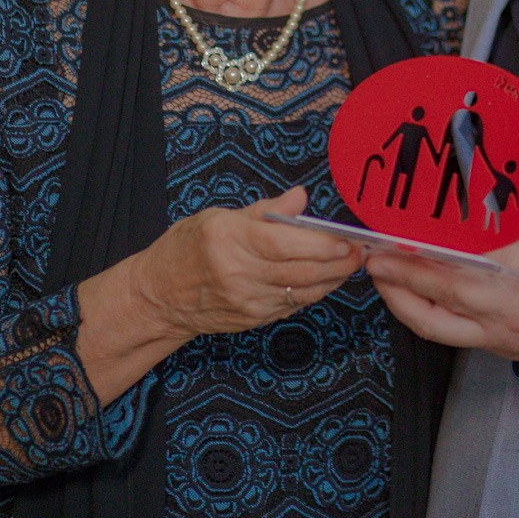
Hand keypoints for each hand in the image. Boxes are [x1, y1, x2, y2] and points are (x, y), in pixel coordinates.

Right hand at [129, 186, 364, 341]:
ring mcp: (247, 301)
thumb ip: (265, 210)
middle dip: (338, 263)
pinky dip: (314, 291)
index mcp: (230, 240)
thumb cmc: (187, 247)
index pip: (283, 244)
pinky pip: (293, 304)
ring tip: (351, 263)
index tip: (345, 239)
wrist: (158, 296)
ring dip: (332, 279)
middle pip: (300, 271)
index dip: (320, 243)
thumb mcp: (218, 216)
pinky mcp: (253, 320)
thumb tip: (301, 198)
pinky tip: (327, 278)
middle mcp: (239, 274)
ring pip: (302, 291)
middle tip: (360, 251)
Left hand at [367, 235, 518, 361]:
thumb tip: (474, 244)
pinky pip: (456, 332)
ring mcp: (500, 342)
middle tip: (375, 266)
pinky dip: (432, 310)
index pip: (449, 287)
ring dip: (409, 304)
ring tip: (392, 277)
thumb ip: (518, 249)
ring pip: (440, 330)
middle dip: (396, 293)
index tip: (383, 253)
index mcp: (514, 306)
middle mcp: (499, 331)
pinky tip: (428, 291)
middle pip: (432, 319)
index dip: (410, 269)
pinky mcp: (504, 344)